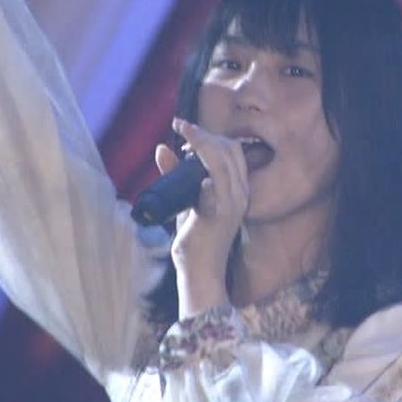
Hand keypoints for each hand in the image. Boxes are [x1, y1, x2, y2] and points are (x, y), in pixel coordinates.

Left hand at [159, 117, 248, 317]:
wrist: (200, 273)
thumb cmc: (195, 241)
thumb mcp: (186, 202)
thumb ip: (177, 176)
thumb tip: (162, 148)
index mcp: (237, 190)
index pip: (233, 151)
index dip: (211, 134)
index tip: (187, 128)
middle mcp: (239, 195)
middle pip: (229, 149)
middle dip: (204, 133)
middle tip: (182, 129)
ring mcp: (230, 205)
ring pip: (222, 160)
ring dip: (200, 142)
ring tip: (183, 136)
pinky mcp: (218, 215)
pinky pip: (213, 185)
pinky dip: (204, 173)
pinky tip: (187, 164)